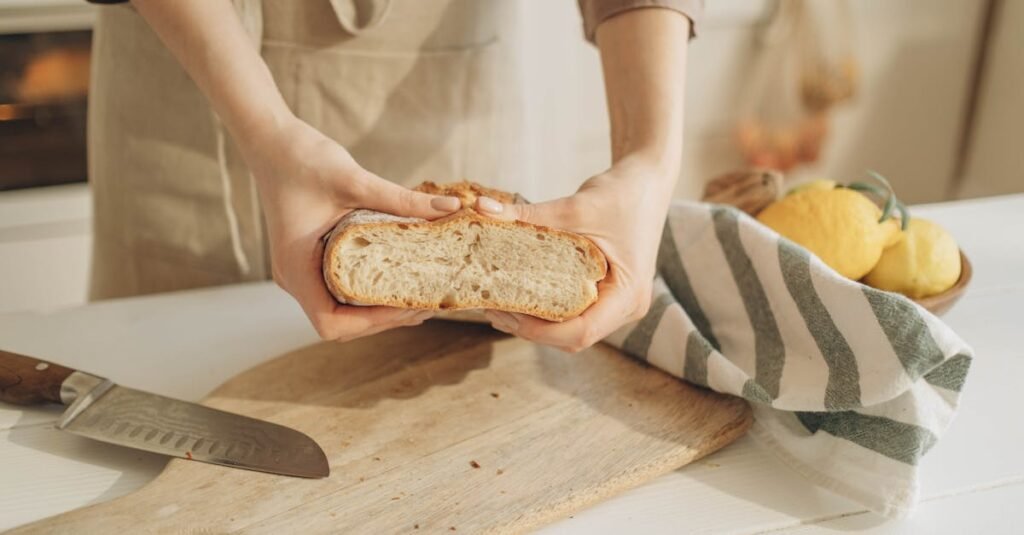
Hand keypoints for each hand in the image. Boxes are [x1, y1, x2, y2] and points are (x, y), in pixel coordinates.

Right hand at [242, 117, 461, 340]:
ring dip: (379, 309)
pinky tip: (400, 278)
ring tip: (420, 295)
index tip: (407, 304)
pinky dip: (370, 292)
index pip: (331, 322)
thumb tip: (451, 207)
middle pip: (341, 324)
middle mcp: (295, 277)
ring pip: (342, 311)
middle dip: (384, 318)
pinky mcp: (311, 261)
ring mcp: (301, 271)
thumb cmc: (301, 158)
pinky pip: (341, 290)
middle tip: (428, 301)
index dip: (371, 322)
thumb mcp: (354, 179)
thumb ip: (401, 199)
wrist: (270, 141)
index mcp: (296, 267)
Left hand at [479, 157, 674, 351]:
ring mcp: (620, 305)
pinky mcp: (610, 296)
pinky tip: (520, 295)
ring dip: (537, 324)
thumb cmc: (621, 193)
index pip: (582, 331)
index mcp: (628, 294)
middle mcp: (628, 307)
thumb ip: (529, 214)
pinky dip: (548, 310)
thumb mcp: (574, 206)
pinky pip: (577, 314)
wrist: (647, 181)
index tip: (506, 312)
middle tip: (493, 308)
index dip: (540, 330)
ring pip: (574, 331)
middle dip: (531, 329)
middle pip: (574, 337)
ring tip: (499, 304)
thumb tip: (480, 209)